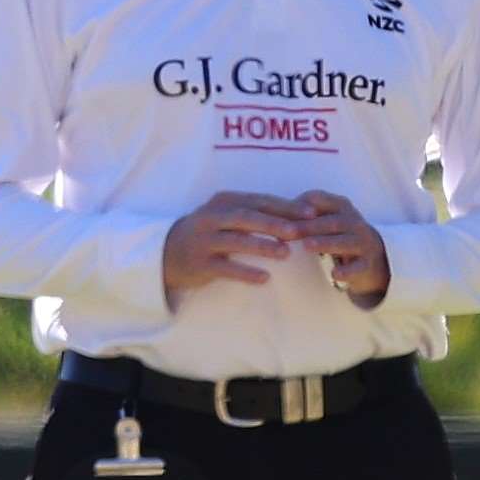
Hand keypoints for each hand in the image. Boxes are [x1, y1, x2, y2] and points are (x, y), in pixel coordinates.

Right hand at [159, 191, 307, 300]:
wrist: (167, 251)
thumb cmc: (211, 231)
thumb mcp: (229, 216)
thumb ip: (258, 213)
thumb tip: (300, 214)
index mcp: (224, 201)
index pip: (259, 201)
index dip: (285, 206)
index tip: (311, 214)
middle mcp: (212, 217)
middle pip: (246, 217)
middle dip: (273, 223)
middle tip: (299, 231)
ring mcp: (204, 240)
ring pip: (235, 240)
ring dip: (262, 245)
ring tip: (286, 253)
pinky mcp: (200, 264)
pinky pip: (225, 268)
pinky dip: (245, 272)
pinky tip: (265, 278)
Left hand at [282, 191, 391, 304]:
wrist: (371, 257)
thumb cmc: (337, 234)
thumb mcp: (323, 218)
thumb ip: (302, 214)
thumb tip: (270, 213)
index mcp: (341, 207)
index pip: (321, 199)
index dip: (302, 205)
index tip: (282, 212)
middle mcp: (354, 222)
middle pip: (333, 221)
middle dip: (310, 226)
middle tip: (289, 232)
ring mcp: (363, 243)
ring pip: (346, 242)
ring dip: (326, 242)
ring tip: (307, 246)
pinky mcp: (368, 264)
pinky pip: (358, 267)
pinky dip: (347, 271)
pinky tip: (334, 274)